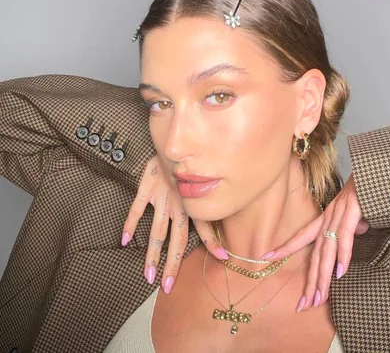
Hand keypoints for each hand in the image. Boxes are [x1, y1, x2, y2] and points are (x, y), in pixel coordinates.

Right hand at [121, 154, 227, 293]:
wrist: (175, 144)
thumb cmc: (189, 165)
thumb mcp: (202, 182)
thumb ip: (208, 203)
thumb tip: (219, 219)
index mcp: (192, 204)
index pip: (203, 228)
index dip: (213, 243)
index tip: (223, 259)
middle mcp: (178, 205)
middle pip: (175, 240)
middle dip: (173, 264)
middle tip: (167, 287)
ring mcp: (162, 198)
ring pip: (156, 231)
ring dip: (152, 255)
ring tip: (148, 276)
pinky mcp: (147, 188)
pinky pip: (137, 208)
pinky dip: (130, 223)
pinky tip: (125, 240)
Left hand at [260, 173, 368, 311]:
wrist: (372, 168)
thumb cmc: (364, 189)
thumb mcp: (355, 212)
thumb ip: (353, 225)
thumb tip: (358, 233)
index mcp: (325, 219)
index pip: (301, 237)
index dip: (284, 248)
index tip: (265, 259)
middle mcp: (328, 219)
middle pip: (315, 255)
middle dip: (309, 282)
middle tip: (303, 304)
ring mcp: (338, 216)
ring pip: (326, 252)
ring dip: (322, 277)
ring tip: (318, 298)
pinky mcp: (351, 213)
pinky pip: (345, 238)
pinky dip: (342, 256)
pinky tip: (339, 273)